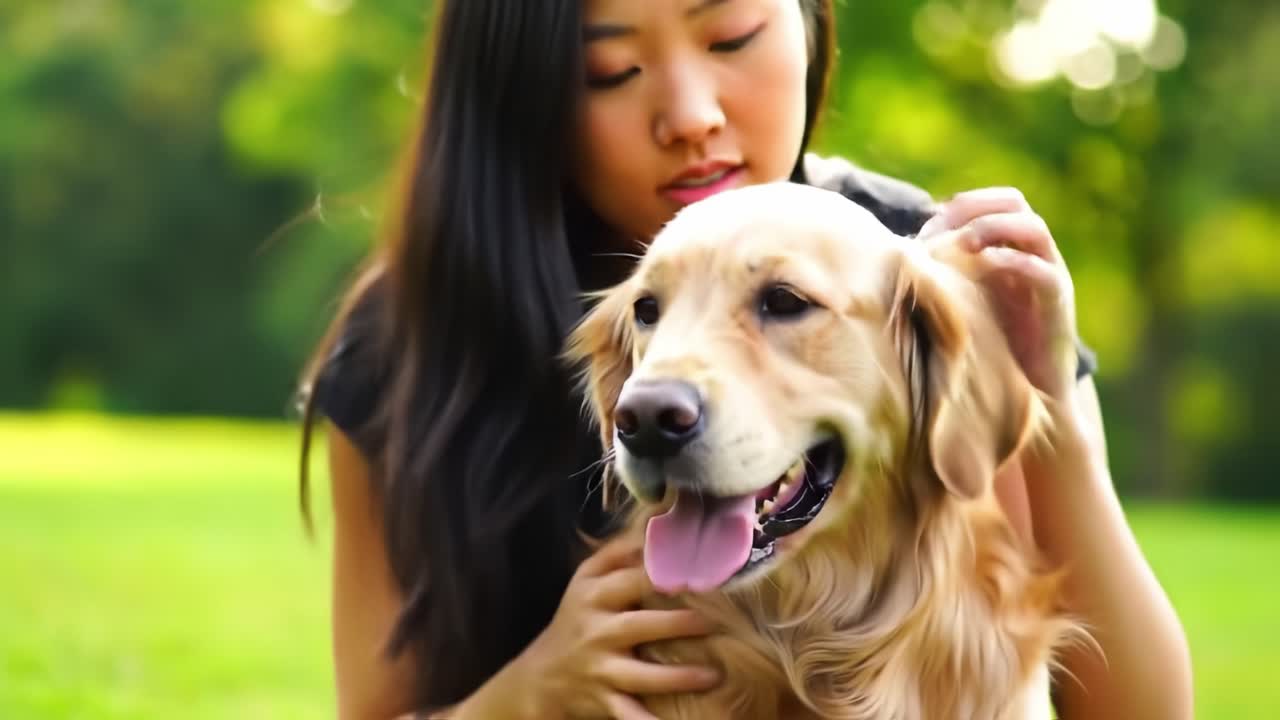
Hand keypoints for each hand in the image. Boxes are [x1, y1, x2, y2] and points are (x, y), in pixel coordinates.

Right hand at [517, 534, 721, 718]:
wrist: (540, 677)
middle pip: (639, 626)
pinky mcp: (603, 701)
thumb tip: (652, 527)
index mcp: (595, 596)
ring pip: (641, 675)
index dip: (664, 575)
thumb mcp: (584, 581)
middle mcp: (596, 631)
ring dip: (677, 677)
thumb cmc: (574, 620)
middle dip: (676, 624)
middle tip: (714, 622)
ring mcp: (600, 669)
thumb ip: (615, 553)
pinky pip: (629, 716)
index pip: (632, 580)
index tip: (700, 574)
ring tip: (713, 675)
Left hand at [918, 187, 1080, 400]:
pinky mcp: (1059, 305)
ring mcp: (1050, 277)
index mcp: (1012, 251)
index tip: (929, 219)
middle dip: (979, 206)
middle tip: (945, 222)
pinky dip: (1014, 262)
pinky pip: (1044, 272)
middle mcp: (1034, 257)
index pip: (996, 203)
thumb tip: (902, 251)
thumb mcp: (960, 305)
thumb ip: (942, 276)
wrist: (1028, 397)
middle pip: (1017, 204)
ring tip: (963, 242)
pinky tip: (984, 264)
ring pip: (1034, 229)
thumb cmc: (988, 351)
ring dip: (995, 227)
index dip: (964, 204)